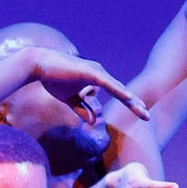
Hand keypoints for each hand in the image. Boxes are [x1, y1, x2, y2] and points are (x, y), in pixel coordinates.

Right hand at [27, 47, 149, 122]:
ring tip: (142, 111)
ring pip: (118, 88)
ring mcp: (96, 71)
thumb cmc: (53, 79)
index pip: (116, 94)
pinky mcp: (90, 72)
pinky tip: (128, 98)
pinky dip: (118, 91)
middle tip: (147, 117)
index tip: (141, 114)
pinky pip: (107, 84)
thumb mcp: (70, 99)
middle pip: (121, 91)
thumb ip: (82, 109)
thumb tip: (93, 122)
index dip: (129, 104)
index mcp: (97, 79)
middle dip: (135, 104)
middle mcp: (100, 74)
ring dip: (130, 100)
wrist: (39, 65)